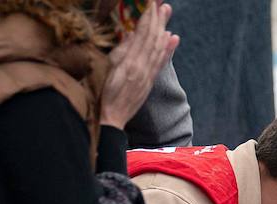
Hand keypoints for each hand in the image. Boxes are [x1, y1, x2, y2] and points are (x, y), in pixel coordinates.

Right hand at [99, 2, 179, 129]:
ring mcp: (147, 75)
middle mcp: (143, 67)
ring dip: (164, 29)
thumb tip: (134, 33)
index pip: (143, 33)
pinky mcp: (149, 82)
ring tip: (168, 13)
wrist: (112, 119)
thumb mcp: (108, 69)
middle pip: (154, 38)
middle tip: (163, 3)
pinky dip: (167, 49)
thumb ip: (122, 50)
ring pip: (159, 48)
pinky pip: (160, 62)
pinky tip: (172, 38)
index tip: (152, 3)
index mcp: (131, 62)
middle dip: (159, 19)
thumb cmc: (104, 94)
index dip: (149, 17)